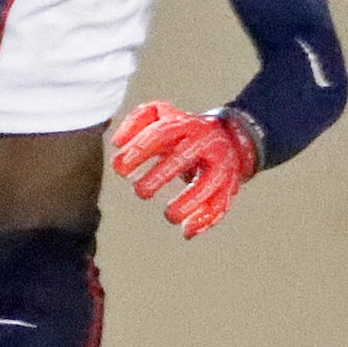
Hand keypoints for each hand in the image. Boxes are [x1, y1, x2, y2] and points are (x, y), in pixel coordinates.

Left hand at [111, 101, 258, 237]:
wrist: (230, 137)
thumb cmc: (184, 131)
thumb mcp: (162, 116)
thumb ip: (137, 121)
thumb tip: (118, 142)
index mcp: (185, 124)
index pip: (161, 133)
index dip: (139, 149)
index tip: (120, 168)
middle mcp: (205, 142)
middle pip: (183, 157)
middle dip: (160, 175)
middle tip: (140, 191)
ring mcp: (220, 164)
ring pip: (209, 183)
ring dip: (189, 201)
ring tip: (170, 215)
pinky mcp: (229, 185)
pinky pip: (220, 204)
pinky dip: (205, 220)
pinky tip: (187, 231)